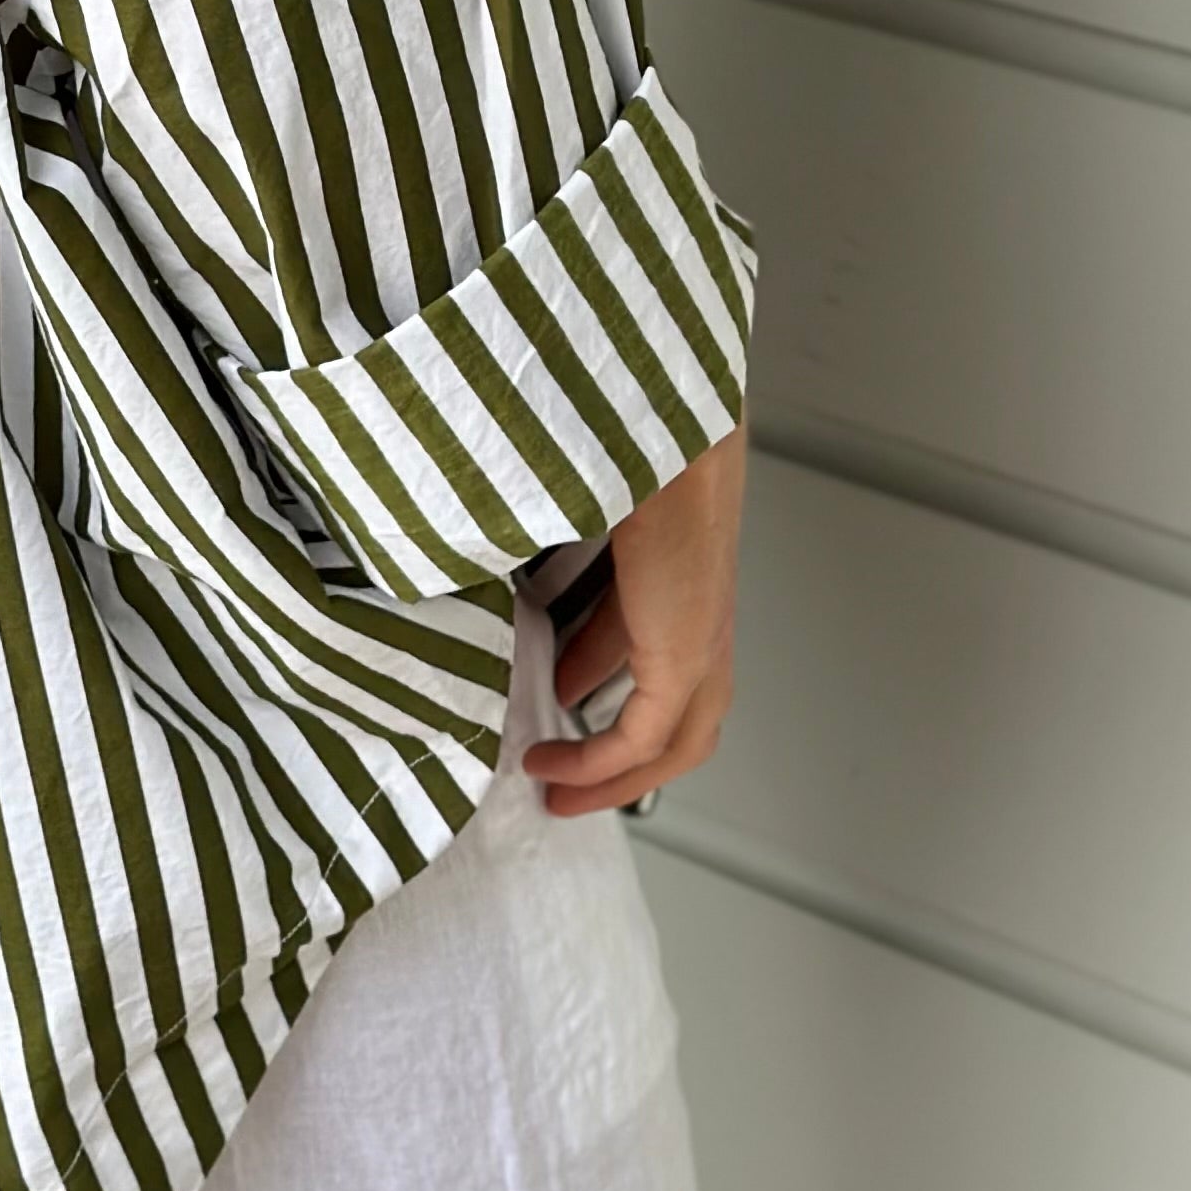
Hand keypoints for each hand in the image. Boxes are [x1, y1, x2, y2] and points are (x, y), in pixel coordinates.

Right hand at [520, 426, 744, 816]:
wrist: (665, 408)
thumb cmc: (623, 423)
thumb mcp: (575, 485)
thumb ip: (550, 518)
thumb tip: (488, 524)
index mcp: (680, 568)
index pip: (656, 650)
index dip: (606, 682)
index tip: (558, 697)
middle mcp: (700, 608)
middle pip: (681, 713)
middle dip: (619, 753)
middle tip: (560, 767)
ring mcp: (702, 632)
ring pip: (674, 736)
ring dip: (613, 770)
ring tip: (554, 782)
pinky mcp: (687, 648)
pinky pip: (648, 734)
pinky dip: (604, 761)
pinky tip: (556, 763)